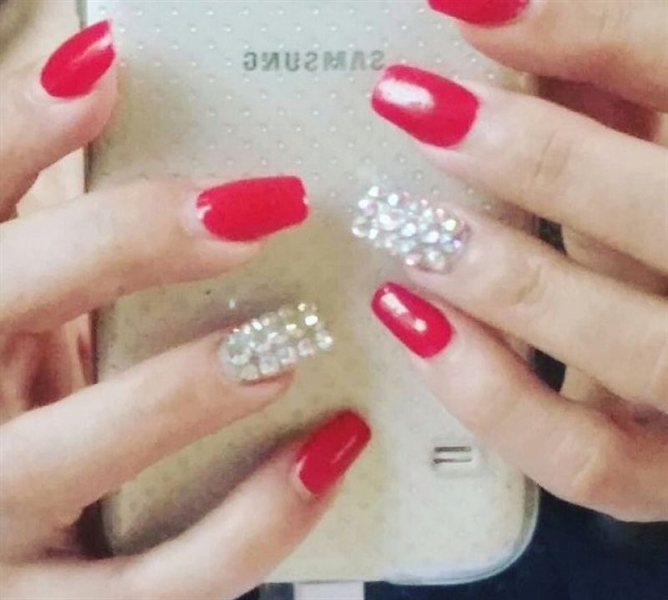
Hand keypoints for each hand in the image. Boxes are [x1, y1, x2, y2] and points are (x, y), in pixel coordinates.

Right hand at [0, 22, 369, 599]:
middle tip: (258, 207)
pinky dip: (256, 523)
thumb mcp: (44, 311)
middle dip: (124, 243)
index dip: (17, 124)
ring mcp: (0, 513)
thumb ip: (83, 246)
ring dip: (185, 390)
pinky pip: (161, 583)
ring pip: (73, 450)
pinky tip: (328, 453)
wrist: (20, 514)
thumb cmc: (41, 392)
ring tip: (286, 349)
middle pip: (2, 299)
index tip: (108, 63)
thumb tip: (135, 107)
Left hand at [363, 0, 667, 520]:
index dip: (588, 29)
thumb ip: (604, 93)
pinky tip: (415, 327)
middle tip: (415, 109)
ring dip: (504, 278)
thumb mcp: (644, 155)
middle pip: (665, 212)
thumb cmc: (662, 231)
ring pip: (625, 341)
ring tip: (408, 231)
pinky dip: (491, 397)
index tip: (466, 4)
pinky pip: (581, 457)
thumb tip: (493, 23)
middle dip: (536, 157)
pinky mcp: (661, 473)